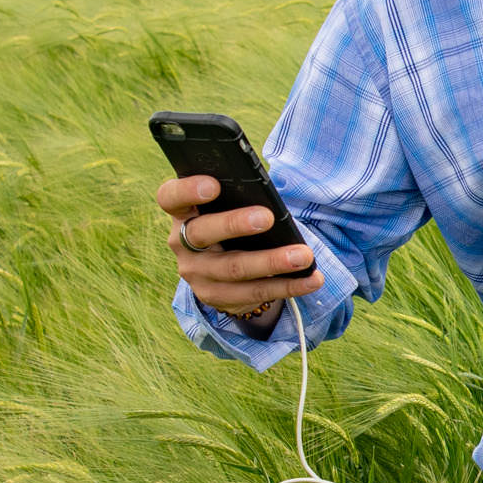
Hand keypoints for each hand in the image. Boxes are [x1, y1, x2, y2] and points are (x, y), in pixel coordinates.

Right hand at [153, 173, 316, 330]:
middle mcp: (181, 243)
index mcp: (182, 211)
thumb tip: (269, 194)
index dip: (188, 190)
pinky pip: (254, 294)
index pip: (170, 197)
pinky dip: (287, 286)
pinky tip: (311, 279)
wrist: (221, 266)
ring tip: (303, 256)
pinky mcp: (216, 297)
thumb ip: (237, 195)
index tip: (214, 185)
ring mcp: (197, 273)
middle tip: (267, 217)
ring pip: (234, 269)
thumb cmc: (230, 219)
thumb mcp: (226, 205)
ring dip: (272, 262)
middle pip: (203, 233)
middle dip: (235, 224)